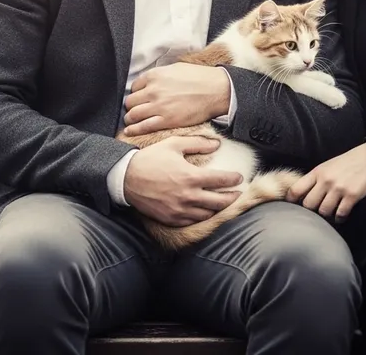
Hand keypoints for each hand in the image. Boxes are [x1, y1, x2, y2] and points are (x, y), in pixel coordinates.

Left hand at [124, 62, 230, 135]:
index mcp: (155, 75)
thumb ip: (160, 75)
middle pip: (130, 102)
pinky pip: (143, 126)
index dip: (137, 94)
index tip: (140, 98)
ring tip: (133, 121)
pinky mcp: (166, 120)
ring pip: (133, 114)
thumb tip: (151, 82)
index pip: (134, 87)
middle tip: (136, 110)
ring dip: (131, 118)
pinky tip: (130, 131)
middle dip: (132, 106)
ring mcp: (158, 106)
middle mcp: (153, 90)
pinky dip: (134, 129)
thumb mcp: (176, 68)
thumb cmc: (200, 78)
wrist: (217, 90)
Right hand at [124, 135, 242, 225]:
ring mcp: (179, 210)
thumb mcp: (174, 144)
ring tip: (224, 202)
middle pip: (219, 201)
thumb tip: (217, 144)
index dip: (233, 179)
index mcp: (191, 177)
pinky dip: (202, 217)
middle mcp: (188, 196)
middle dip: (232, 197)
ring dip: (218, 208)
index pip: (221, 180)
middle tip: (238, 193)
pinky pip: (192, 222)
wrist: (126, 177)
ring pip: (207, 214)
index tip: (239, 177)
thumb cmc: (151, 158)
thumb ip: (198, 144)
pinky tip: (205, 211)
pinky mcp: (170, 218)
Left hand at [287, 142, 365, 222]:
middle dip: (312, 209)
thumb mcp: (328, 166)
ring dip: (327, 214)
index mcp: (318, 172)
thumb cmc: (348, 162)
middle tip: (318, 209)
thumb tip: (302, 194)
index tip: (293, 205)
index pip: (296, 189)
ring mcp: (339, 188)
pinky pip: (340, 214)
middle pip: (308, 204)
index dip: (292, 200)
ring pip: (324, 211)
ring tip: (331, 211)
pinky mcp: (352, 196)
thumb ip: (315, 178)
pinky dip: (340, 218)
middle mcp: (326, 180)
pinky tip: (341, 214)